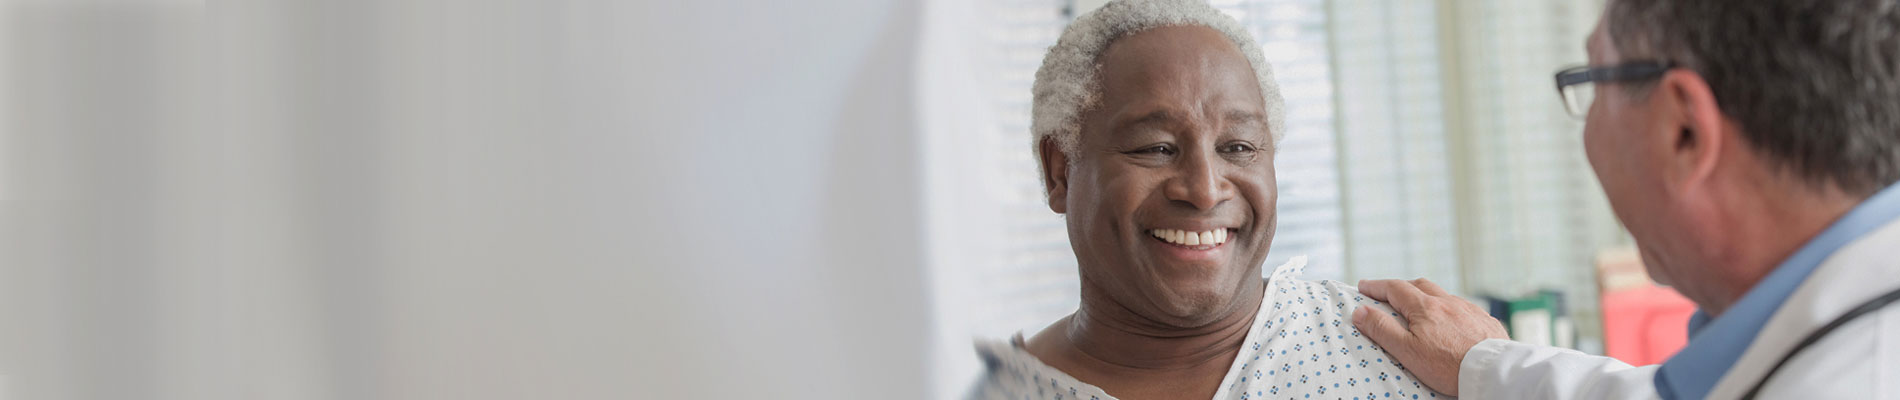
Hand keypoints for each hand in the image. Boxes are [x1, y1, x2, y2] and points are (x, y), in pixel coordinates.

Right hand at [1351, 279, 1508, 396]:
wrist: (1492, 372)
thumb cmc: (1449, 365)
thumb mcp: (1407, 350)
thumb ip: (1382, 329)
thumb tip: (1361, 311)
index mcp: (1426, 307)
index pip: (1395, 289)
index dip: (1377, 286)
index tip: (1364, 286)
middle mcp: (1448, 302)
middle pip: (1420, 285)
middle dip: (1402, 287)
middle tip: (1389, 294)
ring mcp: (1469, 310)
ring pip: (1444, 295)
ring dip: (1428, 297)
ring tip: (1420, 309)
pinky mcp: (1485, 321)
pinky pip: (1464, 308)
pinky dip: (1450, 309)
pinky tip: (1451, 322)